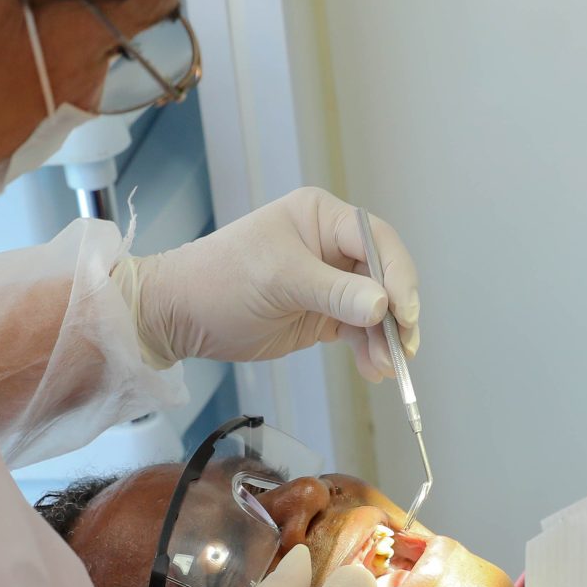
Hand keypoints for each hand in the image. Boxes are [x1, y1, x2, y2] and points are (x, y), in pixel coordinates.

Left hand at [124, 188, 421, 378]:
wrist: (182, 316)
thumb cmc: (220, 280)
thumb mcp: (279, 280)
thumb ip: (334, 292)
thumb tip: (381, 306)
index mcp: (321, 217)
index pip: (376, 239)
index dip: (397, 274)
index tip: (404, 311)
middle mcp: (331, 245)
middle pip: (384, 275)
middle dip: (396, 313)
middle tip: (403, 346)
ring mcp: (330, 281)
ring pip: (376, 308)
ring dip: (384, 338)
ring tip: (386, 367)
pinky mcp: (323, 314)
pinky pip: (359, 330)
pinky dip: (369, 350)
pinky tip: (374, 370)